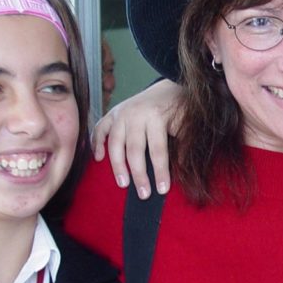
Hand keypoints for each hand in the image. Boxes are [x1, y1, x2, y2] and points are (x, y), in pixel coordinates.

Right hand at [91, 79, 182, 198]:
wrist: (166, 87)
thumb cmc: (177, 109)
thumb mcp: (185, 124)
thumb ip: (183, 146)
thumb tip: (179, 168)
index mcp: (156, 117)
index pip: (157, 150)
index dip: (160, 171)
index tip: (162, 190)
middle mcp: (135, 114)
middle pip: (134, 150)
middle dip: (138, 174)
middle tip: (143, 194)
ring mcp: (121, 113)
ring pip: (115, 143)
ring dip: (117, 165)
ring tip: (123, 184)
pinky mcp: (112, 113)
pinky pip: (100, 129)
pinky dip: (96, 143)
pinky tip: (98, 159)